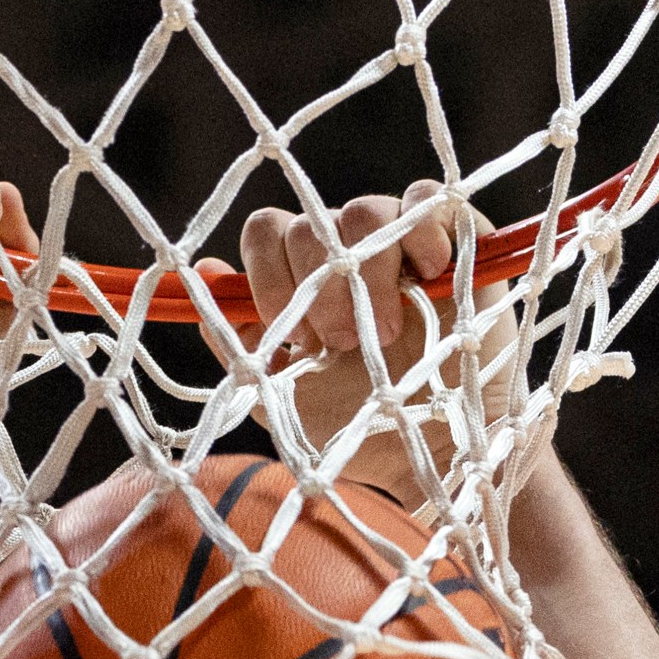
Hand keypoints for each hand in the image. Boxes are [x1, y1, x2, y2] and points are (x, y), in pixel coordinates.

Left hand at [199, 180, 516, 506]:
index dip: (270, 274)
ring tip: (385, 334)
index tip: (290, 334)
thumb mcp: (278, 395)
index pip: (268, 231)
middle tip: (339, 345)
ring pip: (366, 211)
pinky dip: (424, 229)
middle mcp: (348, 251)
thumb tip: (203, 272)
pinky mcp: (455, 242)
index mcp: (305, 276)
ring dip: (366, 275)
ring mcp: (401, 243)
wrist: (428, 458)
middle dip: (317, 288)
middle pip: (311, 222)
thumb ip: (236, 341)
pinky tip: (427, 277)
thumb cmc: (354, 430)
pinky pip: (431, 200)